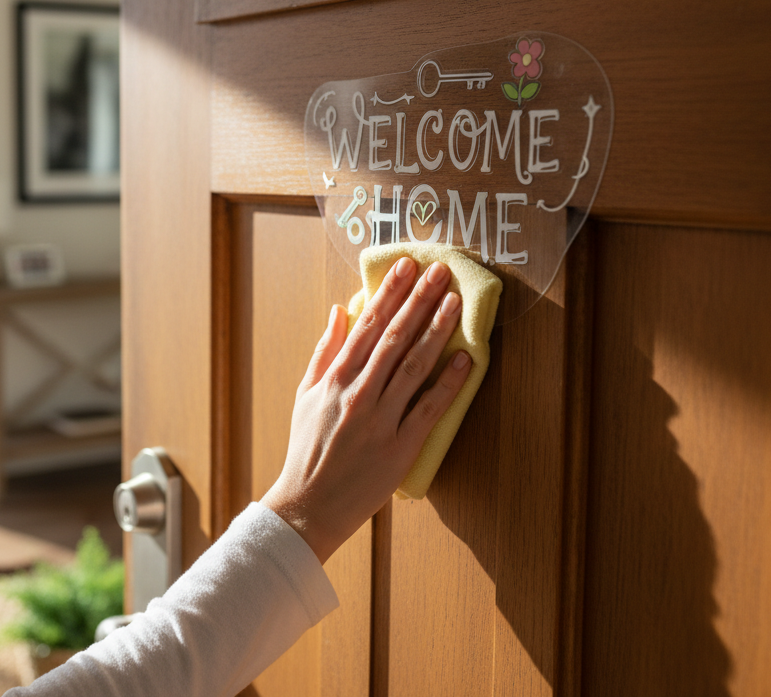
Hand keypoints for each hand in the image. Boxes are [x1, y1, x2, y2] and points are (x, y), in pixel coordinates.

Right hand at [260, 257, 471, 563]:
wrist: (309, 504)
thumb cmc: (307, 450)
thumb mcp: (305, 395)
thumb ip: (324, 352)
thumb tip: (338, 312)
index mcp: (334, 378)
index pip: (366, 324)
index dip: (389, 292)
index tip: (406, 266)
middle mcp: (358, 393)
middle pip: (395, 337)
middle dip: (419, 299)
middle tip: (440, 270)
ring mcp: (381, 420)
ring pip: (414, 365)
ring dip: (437, 330)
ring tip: (456, 301)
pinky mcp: (401, 447)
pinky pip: (430, 408)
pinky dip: (448, 382)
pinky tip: (466, 359)